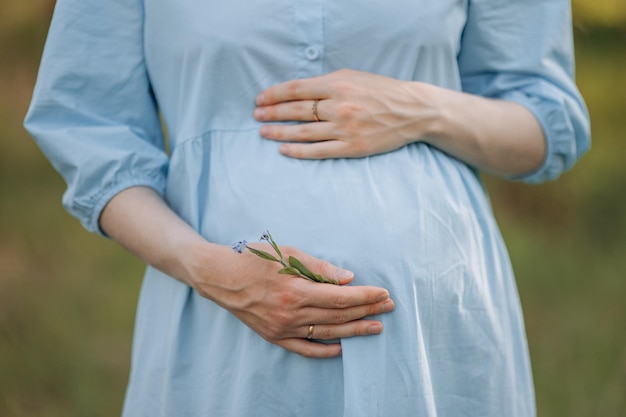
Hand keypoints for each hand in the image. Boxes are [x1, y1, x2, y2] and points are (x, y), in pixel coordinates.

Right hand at [187, 242, 394, 357]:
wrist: (218, 276)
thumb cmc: (252, 259)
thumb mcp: (286, 254)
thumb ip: (319, 268)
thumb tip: (348, 279)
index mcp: (295, 291)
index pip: (340, 298)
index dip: (365, 296)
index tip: (384, 293)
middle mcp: (290, 314)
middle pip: (338, 316)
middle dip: (367, 311)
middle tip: (388, 307)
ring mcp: (281, 328)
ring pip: (326, 333)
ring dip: (354, 330)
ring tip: (376, 327)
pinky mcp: (273, 336)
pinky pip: (304, 348)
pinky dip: (324, 350)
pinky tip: (341, 348)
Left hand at [254, 69, 441, 158]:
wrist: (412, 111)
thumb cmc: (381, 92)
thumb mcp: (353, 77)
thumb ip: (326, 84)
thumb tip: (297, 92)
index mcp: (338, 84)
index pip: (296, 89)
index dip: (274, 94)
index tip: (260, 99)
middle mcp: (339, 106)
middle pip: (296, 111)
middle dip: (272, 113)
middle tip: (256, 116)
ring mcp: (345, 129)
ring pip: (303, 132)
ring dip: (279, 132)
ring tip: (263, 132)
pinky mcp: (351, 147)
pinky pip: (318, 150)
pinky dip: (298, 150)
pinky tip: (284, 150)